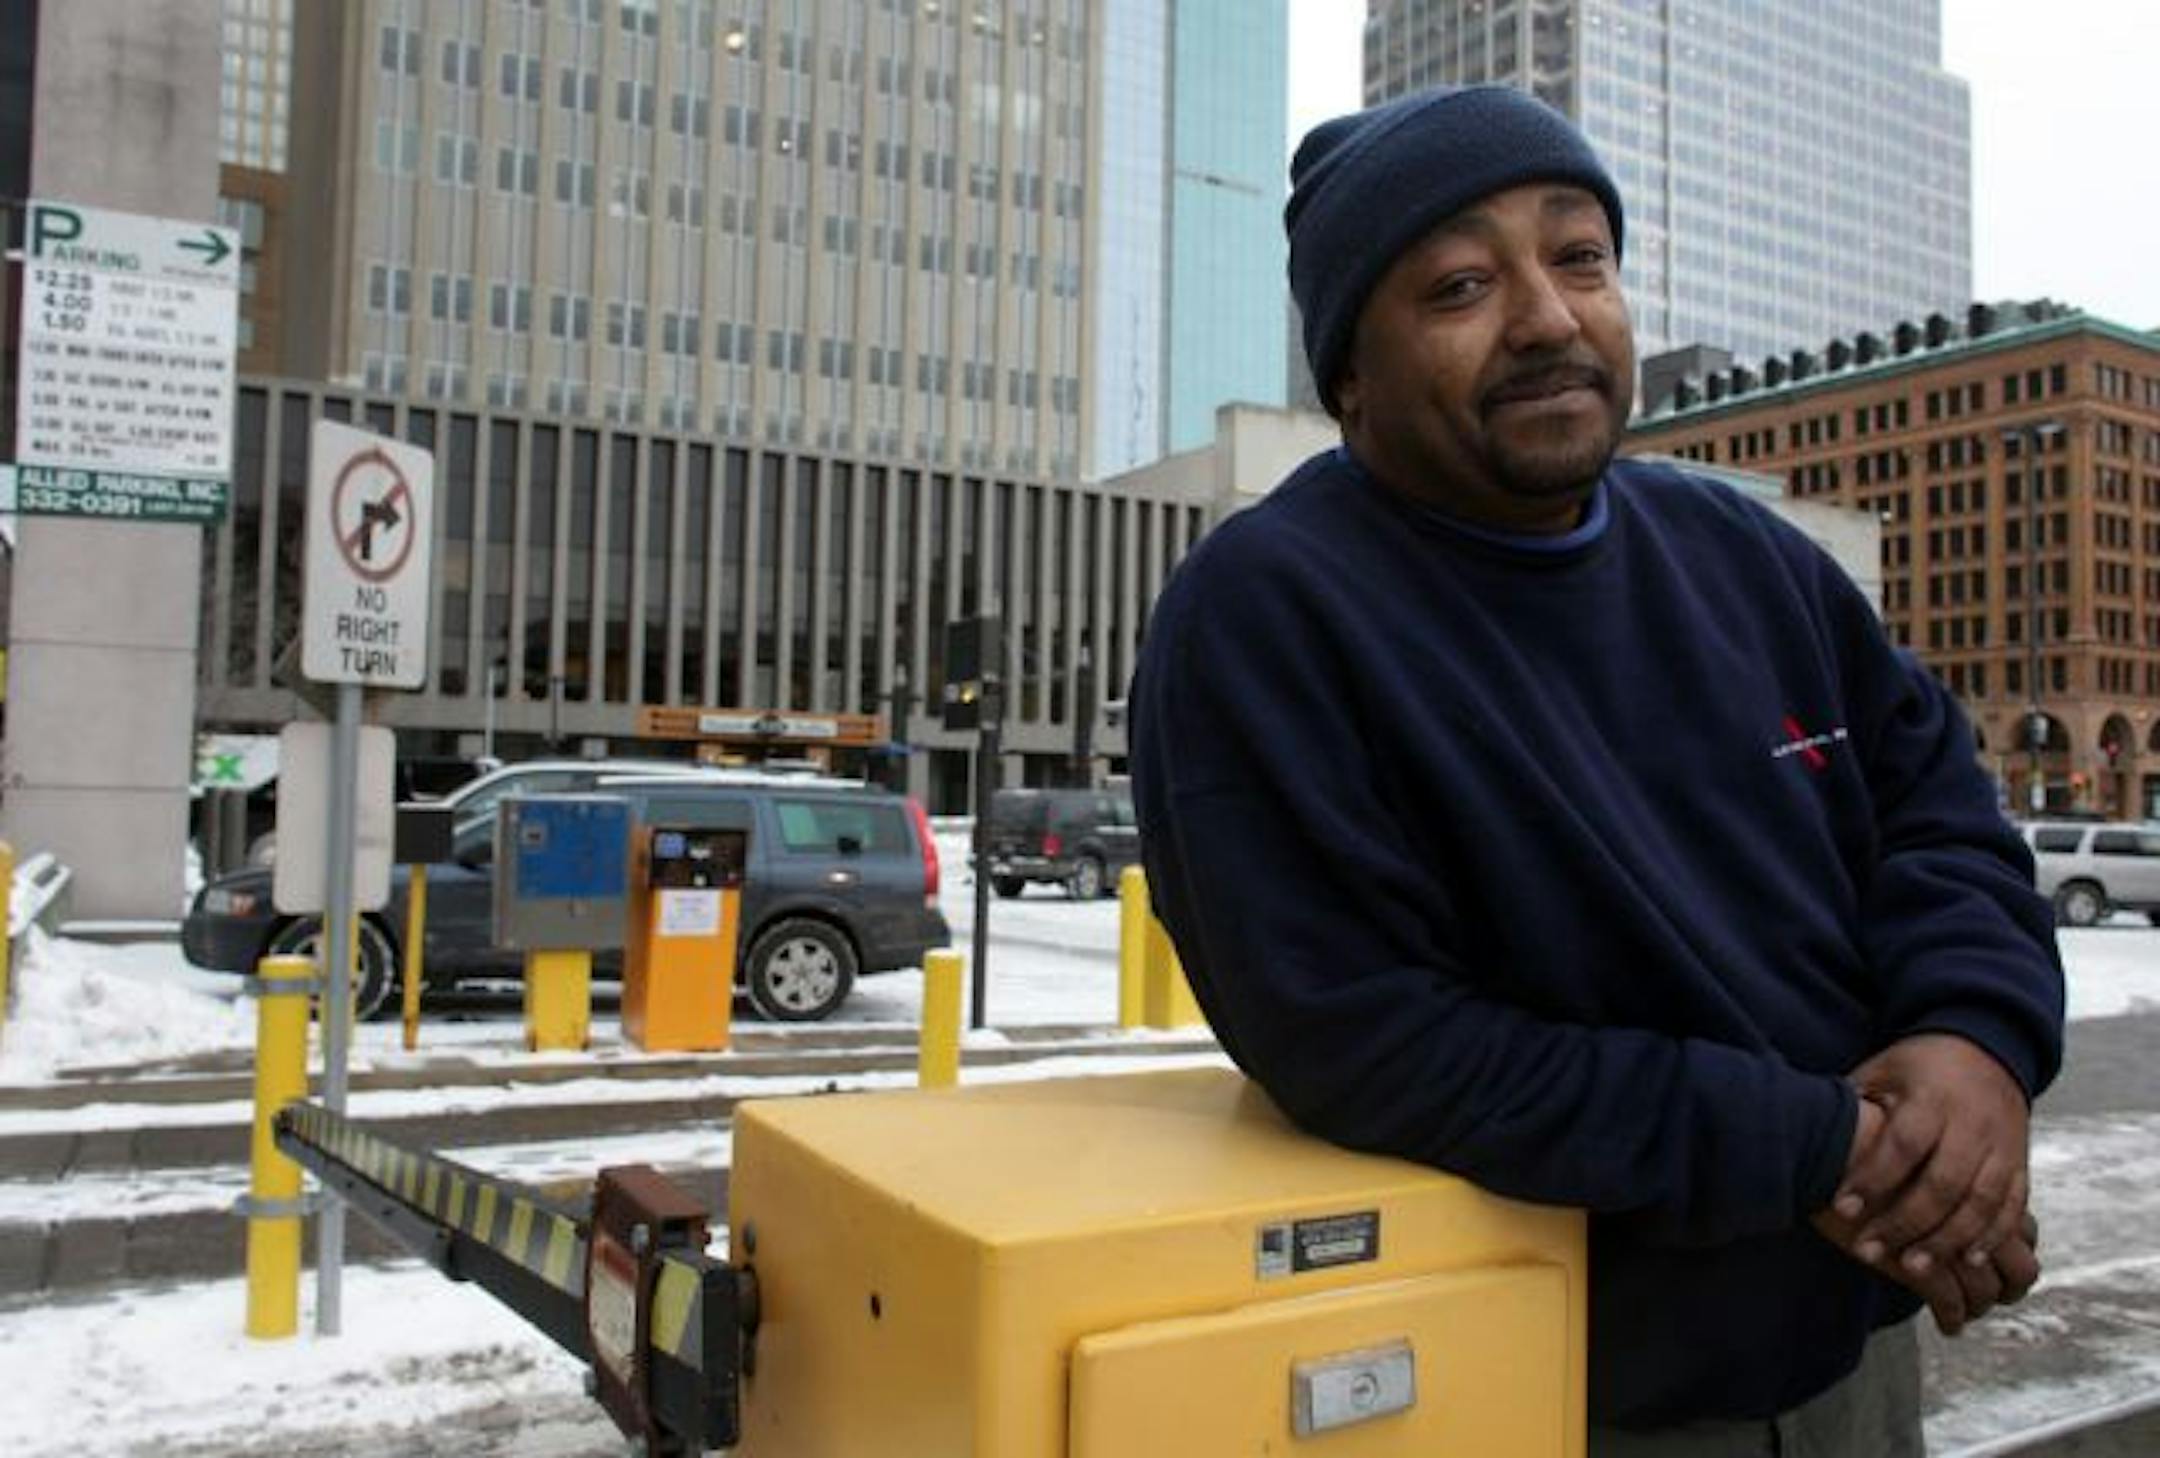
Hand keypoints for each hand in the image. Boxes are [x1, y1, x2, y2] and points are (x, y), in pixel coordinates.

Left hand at [1811, 1066, 2040, 1334]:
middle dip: (1905, 1222)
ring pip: (1980, 1202)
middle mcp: (1972, 1123)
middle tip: (1868, 1251)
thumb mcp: (1882, 1070)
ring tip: (1913, 1268)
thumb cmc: (1918, 1067)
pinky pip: (2013, 1206)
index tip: (1842, 1209)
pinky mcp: (2020, 1162)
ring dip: (1948, 1240)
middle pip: (1943, 1182)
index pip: (1903, 1145)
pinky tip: (1970, 1261)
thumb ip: (1856, 1102)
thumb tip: (1814, 1132)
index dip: (1873, 1179)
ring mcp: (2002, 1145)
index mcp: (1932, 1098)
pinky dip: (1994, 1236)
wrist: (1988, 1050)